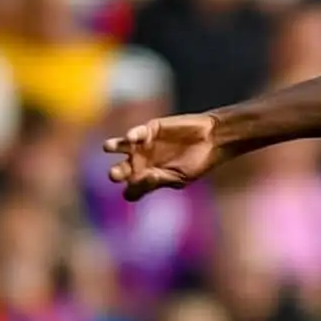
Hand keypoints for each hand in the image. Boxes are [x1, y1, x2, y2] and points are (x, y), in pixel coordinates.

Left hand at [104, 114, 226, 201]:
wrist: (211, 140)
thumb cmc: (197, 163)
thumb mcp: (179, 177)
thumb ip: (159, 180)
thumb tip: (143, 179)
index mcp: (148, 180)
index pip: (131, 190)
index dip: (132, 190)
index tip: (138, 188)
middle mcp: (141, 164)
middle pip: (121, 170)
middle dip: (116, 172)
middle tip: (115, 174)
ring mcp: (143, 146)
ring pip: (120, 147)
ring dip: (113, 146)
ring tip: (109, 147)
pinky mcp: (149, 129)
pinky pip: (136, 132)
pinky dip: (133, 134)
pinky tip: (132, 138)